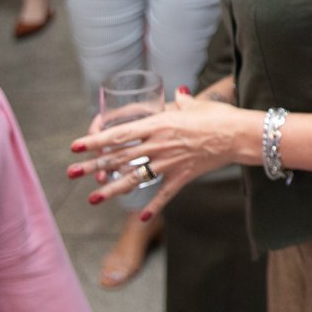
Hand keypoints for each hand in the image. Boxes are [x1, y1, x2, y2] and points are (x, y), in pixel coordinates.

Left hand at [68, 91, 246, 219]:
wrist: (240, 135)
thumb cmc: (219, 117)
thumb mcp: (197, 105)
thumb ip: (183, 101)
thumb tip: (179, 93)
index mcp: (159, 124)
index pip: (120, 134)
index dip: (96, 141)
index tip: (76, 146)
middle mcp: (160, 144)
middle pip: (120, 157)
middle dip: (93, 166)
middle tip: (72, 173)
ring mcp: (171, 163)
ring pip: (135, 178)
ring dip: (112, 190)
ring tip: (93, 198)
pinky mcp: (184, 176)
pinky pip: (165, 194)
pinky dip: (154, 207)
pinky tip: (142, 218)